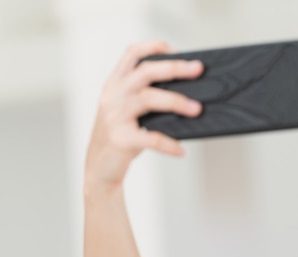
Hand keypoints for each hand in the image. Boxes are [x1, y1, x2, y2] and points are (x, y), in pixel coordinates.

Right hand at [85, 40, 203, 190]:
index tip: (179, 51)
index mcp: (115, 84)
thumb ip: (148, 97)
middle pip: (144, 72)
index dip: (155, 47)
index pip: (132, 54)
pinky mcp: (120, 139)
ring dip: (176, 102)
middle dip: (174, 68)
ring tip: (197, 109)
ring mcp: (114, 117)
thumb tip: (190, 94)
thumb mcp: (128, 111)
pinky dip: (169, 144)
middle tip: (198, 70)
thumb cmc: (121, 137)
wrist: (99, 168)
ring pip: (147, 99)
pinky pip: (150, 138)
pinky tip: (182, 151)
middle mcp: (113, 96)